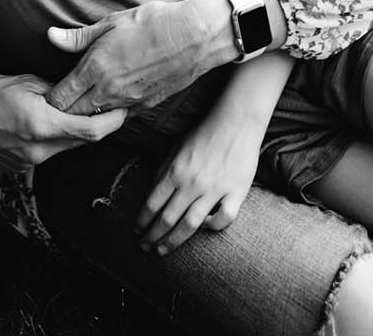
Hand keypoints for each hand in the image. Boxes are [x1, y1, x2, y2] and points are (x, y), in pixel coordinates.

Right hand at [0, 59, 128, 171]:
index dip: (113, 122)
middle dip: (95, 126)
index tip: (124, 110)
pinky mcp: (18, 168)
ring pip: (63, 149)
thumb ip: (54, 91)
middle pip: (81, 142)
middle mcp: (39, 149)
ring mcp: (28, 162)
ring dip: (71, 134)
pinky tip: (43, 125)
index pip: (92, 131)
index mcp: (42, 125)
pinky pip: (45, 154)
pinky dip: (51, 141)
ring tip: (72, 114)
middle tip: (105, 108)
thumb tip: (75, 93)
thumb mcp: (24, 81)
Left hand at [45, 0, 235, 115]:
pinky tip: (105, 106)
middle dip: (62, 113)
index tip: (43, 95)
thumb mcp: (111, 23)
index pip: (60, 97)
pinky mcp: (147, 105)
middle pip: (75, 114)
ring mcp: (130, 101)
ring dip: (85, 116)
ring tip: (76, 107)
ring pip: (97, 119)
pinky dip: (109, 115)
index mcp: (96, 69)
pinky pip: (120, 118)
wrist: (196, 36)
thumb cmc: (153, 22)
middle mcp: (111, 91)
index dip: (48, 100)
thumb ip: (78, 36)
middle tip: (55, 105)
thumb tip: (50, 36)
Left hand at [136, 112, 259, 254]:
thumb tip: (151, 194)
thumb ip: (163, 172)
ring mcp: (215, 189)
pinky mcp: (237, 192)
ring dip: (173, 240)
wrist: (235, 122)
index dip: (142, 220)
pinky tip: (203, 228)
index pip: (152, 203)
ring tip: (161, 250)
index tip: (135, 232)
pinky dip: (213, 227)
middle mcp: (192, 182)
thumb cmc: (203, 134)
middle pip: (167, 218)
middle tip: (143, 248)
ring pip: (190, 224)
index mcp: (174, 171)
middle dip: (152, 236)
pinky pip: (224, 218)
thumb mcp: (175, 149)